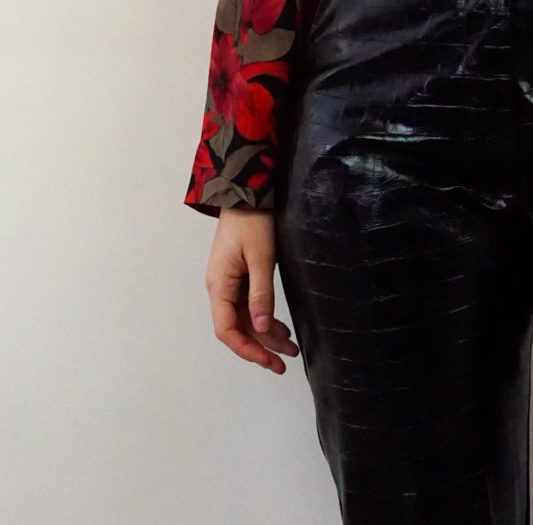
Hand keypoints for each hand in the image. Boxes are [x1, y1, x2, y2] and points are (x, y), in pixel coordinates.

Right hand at [204, 207, 300, 373]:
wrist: (246, 192)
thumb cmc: (252, 222)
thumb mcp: (260, 258)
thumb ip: (261, 294)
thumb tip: (262, 328)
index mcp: (220, 286)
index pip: (227, 330)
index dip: (247, 349)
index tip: (268, 361)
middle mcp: (221, 289)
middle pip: (238, 328)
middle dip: (261, 347)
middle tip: (285, 363)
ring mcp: (230, 283)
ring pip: (246, 318)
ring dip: (266, 335)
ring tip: (291, 348)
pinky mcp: (240, 276)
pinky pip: (250, 305)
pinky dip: (266, 318)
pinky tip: (281, 328)